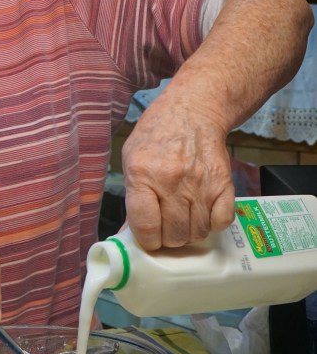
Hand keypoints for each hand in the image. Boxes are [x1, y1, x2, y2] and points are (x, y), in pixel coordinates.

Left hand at [121, 97, 234, 250]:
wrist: (192, 112)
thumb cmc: (157, 135)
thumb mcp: (132, 160)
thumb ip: (132, 199)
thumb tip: (130, 234)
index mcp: (143, 175)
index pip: (146, 227)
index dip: (147, 242)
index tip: (149, 239)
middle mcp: (172, 181)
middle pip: (174, 236)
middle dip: (168, 239)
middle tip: (166, 227)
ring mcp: (200, 184)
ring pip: (197, 233)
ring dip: (190, 233)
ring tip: (183, 219)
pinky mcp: (223, 184)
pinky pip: (221, 222)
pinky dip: (213, 224)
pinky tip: (203, 214)